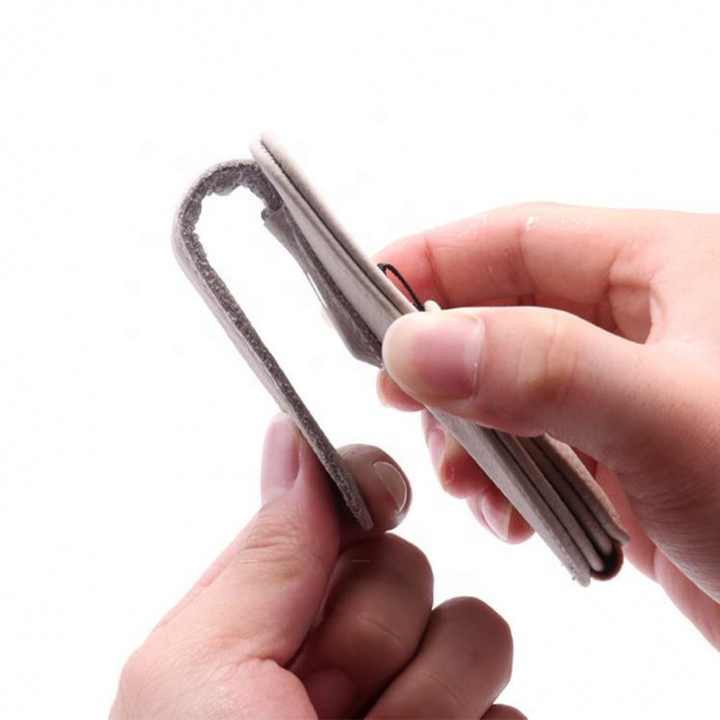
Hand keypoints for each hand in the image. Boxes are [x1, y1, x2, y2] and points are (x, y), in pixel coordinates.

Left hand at [111, 415, 521, 718]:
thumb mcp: (199, 676)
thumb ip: (260, 558)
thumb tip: (292, 439)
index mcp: (272, 615)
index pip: (339, 508)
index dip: (363, 492)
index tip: (376, 502)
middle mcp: (341, 650)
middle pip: (407, 565)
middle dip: (374, 630)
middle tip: (330, 705)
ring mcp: (415, 704)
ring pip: (473, 630)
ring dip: (429, 701)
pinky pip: (510, 709)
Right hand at [376, 203, 719, 648]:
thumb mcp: (670, 419)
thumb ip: (544, 372)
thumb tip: (416, 347)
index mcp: (670, 270)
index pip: (522, 237)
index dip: (439, 260)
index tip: (369, 295)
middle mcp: (648, 327)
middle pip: (506, 316)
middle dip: (447, 360)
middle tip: (399, 397)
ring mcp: (634, 397)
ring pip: (514, 391)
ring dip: (473, 434)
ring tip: (464, 481)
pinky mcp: (630, 462)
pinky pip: (540, 451)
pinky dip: (508, 482)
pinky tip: (511, 516)